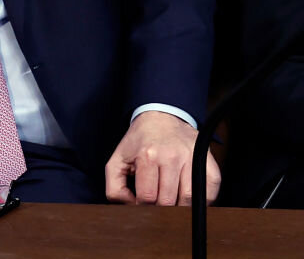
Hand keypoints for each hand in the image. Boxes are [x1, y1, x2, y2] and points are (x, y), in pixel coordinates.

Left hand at [105, 111, 219, 205]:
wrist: (162, 116)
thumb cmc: (140, 141)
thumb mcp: (117, 159)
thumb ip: (114, 186)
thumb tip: (129, 205)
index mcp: (147, 156)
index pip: (147, 197)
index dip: (142, 205)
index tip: (142, 201)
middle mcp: (171, 156)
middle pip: (168, 201)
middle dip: (160, 206)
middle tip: (156, 199)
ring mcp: (192, 159)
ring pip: (189, 200)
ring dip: (179, 206)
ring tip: (171, 198)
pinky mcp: (208, 162)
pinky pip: (209, 193)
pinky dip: (201, 201)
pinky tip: (188, 195)